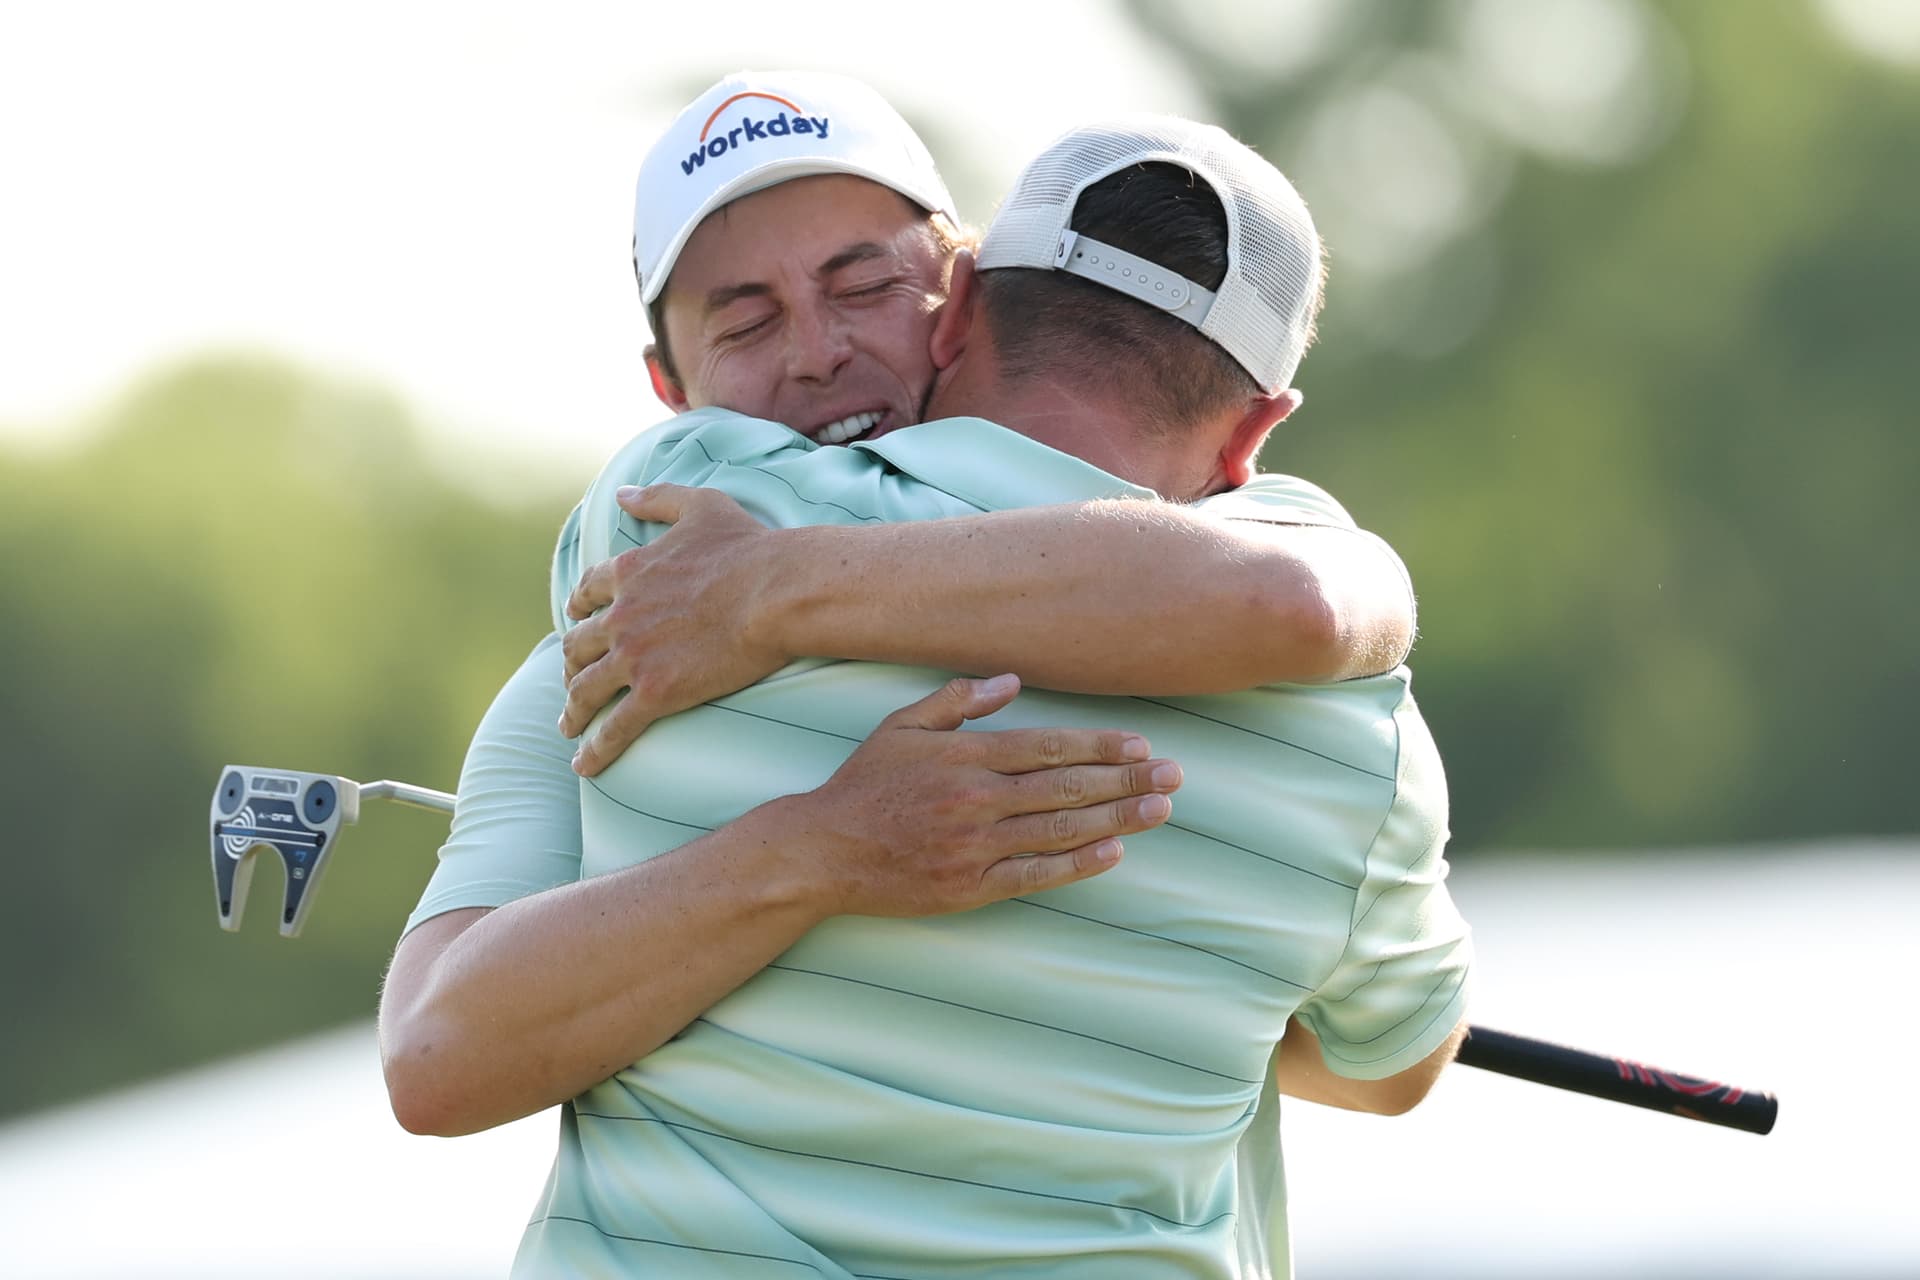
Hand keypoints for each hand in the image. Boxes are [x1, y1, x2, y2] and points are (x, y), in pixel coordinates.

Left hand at [560, 484, 786, 775]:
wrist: (776, 592)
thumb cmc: (749, 548)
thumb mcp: (700, 505)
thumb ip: (658, 499)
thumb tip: (622, 493)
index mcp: (629, 572)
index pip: (588, 594)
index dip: (578, 611)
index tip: (576, 624)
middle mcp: (621, 616)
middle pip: (578, 646)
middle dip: (570, 666)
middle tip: (571, 682)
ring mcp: (635, 657)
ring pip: (586, 689)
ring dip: (573, 711)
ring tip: (568, 728)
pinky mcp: (656, 693)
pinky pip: (615, 728)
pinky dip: (594, 749)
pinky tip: (584, 765)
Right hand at [785, 674, 1180, 915]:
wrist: (822, 850)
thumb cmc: (864, 784)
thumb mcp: (902, 727)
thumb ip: (956, 701)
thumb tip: (1010, 681)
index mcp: (965, 757)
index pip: (1047, 747)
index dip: (1099, 746)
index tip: (1141, 744)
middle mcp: (975, 800)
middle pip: (1066, 787)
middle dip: (1125, 780)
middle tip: (1174, 775)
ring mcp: (974, 846)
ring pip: (1059, 830)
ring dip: (1116, 819)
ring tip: (1160, 809)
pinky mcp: (968, 887)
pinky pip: (1033, 874)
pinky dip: (1076, 865)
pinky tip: (1114, 853)